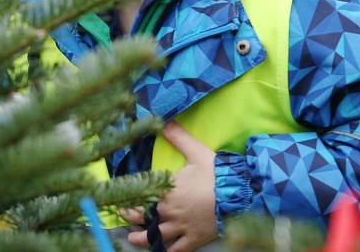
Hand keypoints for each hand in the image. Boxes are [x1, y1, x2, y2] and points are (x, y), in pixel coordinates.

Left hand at [126, 122, 218, 251]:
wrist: (240, 195)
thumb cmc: (216, 173)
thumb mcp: (196, 151)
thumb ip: (178, 136)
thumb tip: (164, 121)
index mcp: (167, 191)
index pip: (142, 196)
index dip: (130, 197)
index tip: (119, 196)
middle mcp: (170, 211)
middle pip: (144, 217)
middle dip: (131, 216)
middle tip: (122, 215)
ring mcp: (182, 227)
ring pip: (157, 237)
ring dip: (143, 238)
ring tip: (132, 239)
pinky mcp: (195, 239)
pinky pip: (179, 250)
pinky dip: (169, 251)